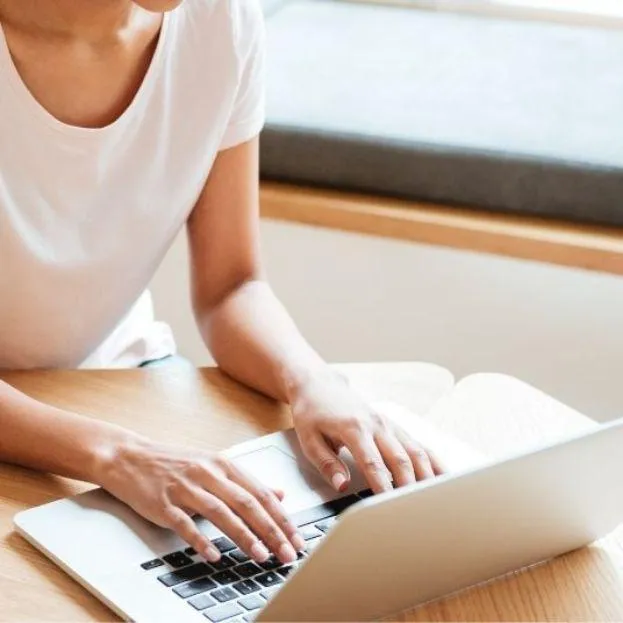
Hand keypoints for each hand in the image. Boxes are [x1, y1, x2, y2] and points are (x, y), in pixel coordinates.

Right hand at [97, 438, 304, 563]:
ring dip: (244, 535)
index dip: (282, 517)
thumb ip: (247, 482)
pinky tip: (214, 555)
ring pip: (221, 512)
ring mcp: (186, 487)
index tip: (297, 538)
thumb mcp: (215, 466)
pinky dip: (201, 540)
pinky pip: (184, 523)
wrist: (130, 456)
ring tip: (261, 555)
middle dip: (271, 530)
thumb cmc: (176, 463)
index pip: (261, 493)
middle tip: (287, 553)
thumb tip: (280, 494)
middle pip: (246, 503)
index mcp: (224, 464)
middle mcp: (208, 473)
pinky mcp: (164, 503)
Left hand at [290, 371, 442, 493]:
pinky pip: (418, 444)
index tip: (389, 507)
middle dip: (409, 487)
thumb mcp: (308, 439)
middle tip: (415, 512)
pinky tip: (444, 477)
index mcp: (354, 428)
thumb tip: (342, 486)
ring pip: (415, 451)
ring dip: (426, 476)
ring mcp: (388, 424)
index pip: (373, 463)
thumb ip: (327, 464)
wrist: (319, 384)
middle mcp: (376, 425)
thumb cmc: (312, 412)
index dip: (383, 486)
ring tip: (435, 500)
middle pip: (400, 459)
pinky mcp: (394, 426)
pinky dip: (433, 462)